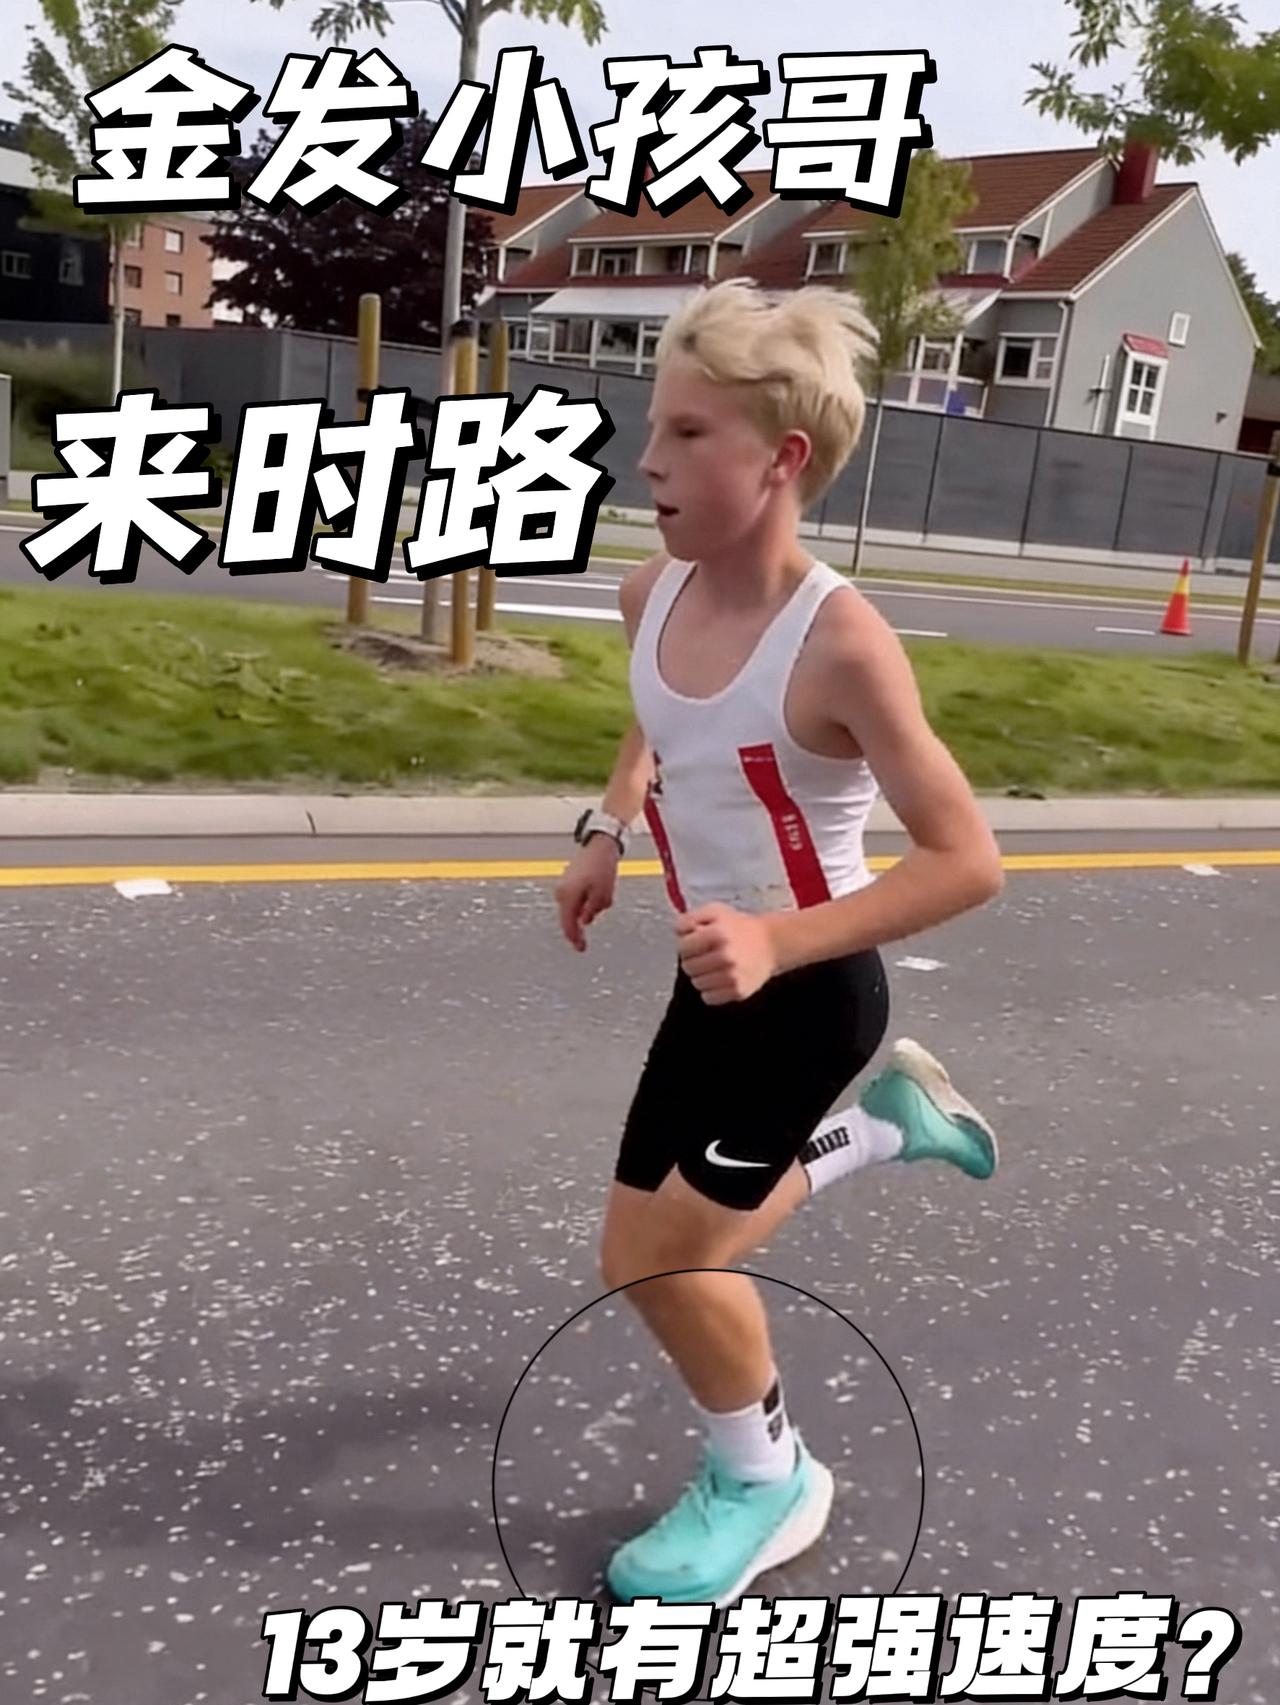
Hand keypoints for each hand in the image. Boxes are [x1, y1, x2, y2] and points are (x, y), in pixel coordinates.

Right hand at [555, 836, 620, 952]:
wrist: (599, 845)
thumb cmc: (602, 868)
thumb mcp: (603, 895)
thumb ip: (592, 911)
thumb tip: (585, 921)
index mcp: (568, 896)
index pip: (568, 925)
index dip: (575, 939)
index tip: (581, 948)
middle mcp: (561, 892)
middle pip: (568, 918)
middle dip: (581, 924)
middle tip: (586, 937)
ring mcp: (563, 886)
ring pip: (573, 908)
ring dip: (586, 910)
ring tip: (604, 893)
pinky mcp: (568, 882)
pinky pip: (575, 899)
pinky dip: (585, 902)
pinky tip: (598, 891)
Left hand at [675, 903, 780, 1004]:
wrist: (771, 944)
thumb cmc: (739, 927)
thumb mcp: (715, 912)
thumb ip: (691, 918)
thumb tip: (677, 931)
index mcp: (718, 933)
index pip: (683, 947)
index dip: (686, 945)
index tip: (694, 943)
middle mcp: (726, 956)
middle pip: (688, 967)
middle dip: (693, 960)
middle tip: (705, 955)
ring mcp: (733, 976)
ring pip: (697, 984)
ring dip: (701, 976)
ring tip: (714, 966)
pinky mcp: (739, 991)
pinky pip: (709, 998)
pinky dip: (711, 990)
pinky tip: (720, 978)